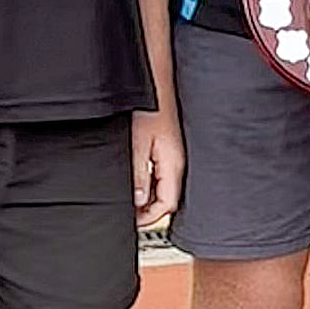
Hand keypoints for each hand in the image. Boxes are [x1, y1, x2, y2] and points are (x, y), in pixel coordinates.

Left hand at [131, 107, 184, 227]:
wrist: (157, 85)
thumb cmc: (149, 107)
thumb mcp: (137, 145)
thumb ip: (139, 175)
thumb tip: (138, 201)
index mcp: (174, 165)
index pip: (167, 205)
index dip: (150, 218)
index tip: (133, 223)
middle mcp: (179, 163)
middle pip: (168, 199)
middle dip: (150, 211)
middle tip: (130, 216)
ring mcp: (176, 155)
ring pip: (166, 188)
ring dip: (150, 198)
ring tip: (131, 202)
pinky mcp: (170, 148)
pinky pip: (164, 175)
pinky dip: (152, 184)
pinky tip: (139, 182)